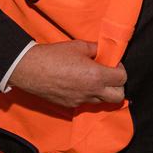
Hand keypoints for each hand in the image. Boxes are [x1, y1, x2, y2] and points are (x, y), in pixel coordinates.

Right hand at [8, 40, 126, 107]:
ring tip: (93, 79)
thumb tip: (104, 51)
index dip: (120, 69)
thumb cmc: (54, 56)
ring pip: (102, 102)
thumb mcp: (78, 46)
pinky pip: (86, 103)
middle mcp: (91, 92)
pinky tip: (79, 84)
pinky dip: (88, 95)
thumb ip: (96, 49)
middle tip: (109, 75)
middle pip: (118, 97)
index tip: (113, 63)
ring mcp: (81, 101)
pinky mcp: (70, 106)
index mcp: (96, 76)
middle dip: (118, 86)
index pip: (122, 79)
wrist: (30, 69)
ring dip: (103, 92)